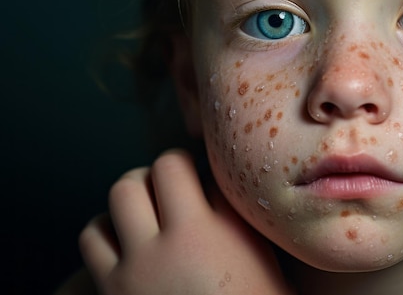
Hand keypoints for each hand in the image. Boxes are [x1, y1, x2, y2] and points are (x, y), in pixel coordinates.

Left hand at [79, 150, 292, 294]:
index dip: (199, 165)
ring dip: (134, 192)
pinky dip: (106, 227)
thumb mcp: (265, 266)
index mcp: (219, 235)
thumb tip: (220, 189)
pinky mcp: (111, 289)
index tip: (203, 174)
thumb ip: (242, 225)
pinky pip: (92, 236)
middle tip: (175, 182)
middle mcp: (175, 243)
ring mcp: (137, 266)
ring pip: (119, 195)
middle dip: (166, 170)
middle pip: (157, 171)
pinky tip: (124, 236)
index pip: (197, 169)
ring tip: (146, 203)